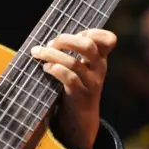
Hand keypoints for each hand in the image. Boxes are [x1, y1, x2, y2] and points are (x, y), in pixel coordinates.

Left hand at [31, 28, 116, 148]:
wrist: (83, 116)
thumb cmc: (78, 83)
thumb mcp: (85, 66)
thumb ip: (77, 51)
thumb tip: (53, 36)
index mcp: (101, 58)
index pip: (109, 39)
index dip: (93, 32)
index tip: (78, 34)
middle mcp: (100, 68)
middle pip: (87, 46)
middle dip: (66, 40)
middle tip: (52, 42)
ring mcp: (91, 82)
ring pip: (73, 62)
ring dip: (51, 54)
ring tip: (38, 53)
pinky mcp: (80, 94)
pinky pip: (68, 78)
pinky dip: (54, 69)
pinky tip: (46, 68)